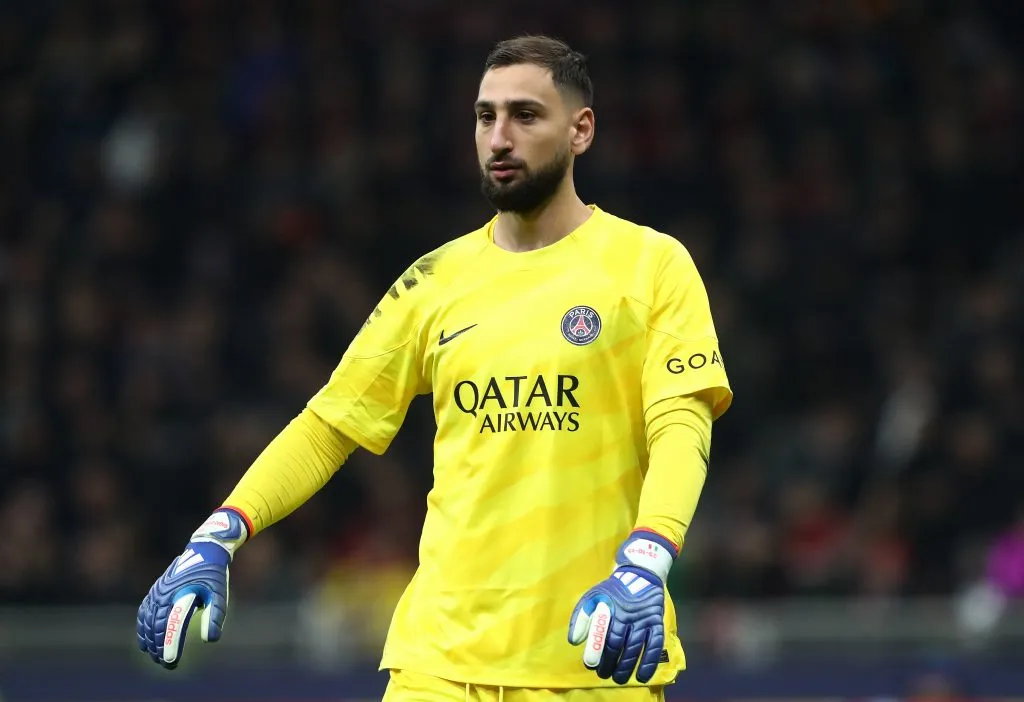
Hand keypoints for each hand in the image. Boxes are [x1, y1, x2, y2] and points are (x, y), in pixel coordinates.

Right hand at [136, 508, 248, 668]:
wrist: (204, 550)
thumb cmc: (214, 575)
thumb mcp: (220, 594)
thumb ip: (216, 616)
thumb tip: (210, 640)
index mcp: (183, 593)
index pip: (173, 623)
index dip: (170, 643)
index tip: (171, 660)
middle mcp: (166, 592)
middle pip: (158, 626)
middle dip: (161, 647)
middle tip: (168, 665)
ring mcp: (158, 591)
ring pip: (148, 621)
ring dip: (150, 640)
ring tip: (157, 658)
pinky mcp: (155, 590)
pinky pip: (144, 612)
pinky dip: (143, 628)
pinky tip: (145, 642)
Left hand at [568, 530, 676, 683]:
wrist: (641, 574)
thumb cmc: (613, 589)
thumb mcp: (593, 595)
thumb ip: (581, 617)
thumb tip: (574, 641)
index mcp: (613, 610)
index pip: (605, 637)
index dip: (598, 653)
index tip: (592, 665)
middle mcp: (629, 616)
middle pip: (619, 646)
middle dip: (611, 663)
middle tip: (604, 675)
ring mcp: (645, 620)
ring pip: (636, 649)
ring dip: (627, 667)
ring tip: (619, 678)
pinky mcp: (657, 623)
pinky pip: (655, 646)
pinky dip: (649, 663)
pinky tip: (642, 676)